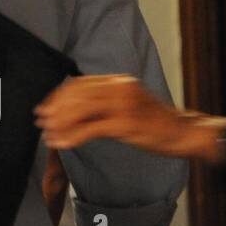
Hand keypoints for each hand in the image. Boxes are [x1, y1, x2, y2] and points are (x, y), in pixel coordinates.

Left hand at [35, 75, 197, 157]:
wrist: (184, 132)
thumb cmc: (154, 121)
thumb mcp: (128, 102)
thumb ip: (104, 100)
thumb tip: (71, 108)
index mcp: (118, 81)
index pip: (78, 83)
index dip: (58, 96)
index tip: (45, 108)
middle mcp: (119, 88)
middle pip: (76, 95)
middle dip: (54, 109)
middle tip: (41, 122)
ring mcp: (123, 105)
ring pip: (79, 111)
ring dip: (60, 124)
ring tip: (48, 134)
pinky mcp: (125, 124)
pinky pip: (90, 129)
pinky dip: (71, 137)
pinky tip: (62, 144)